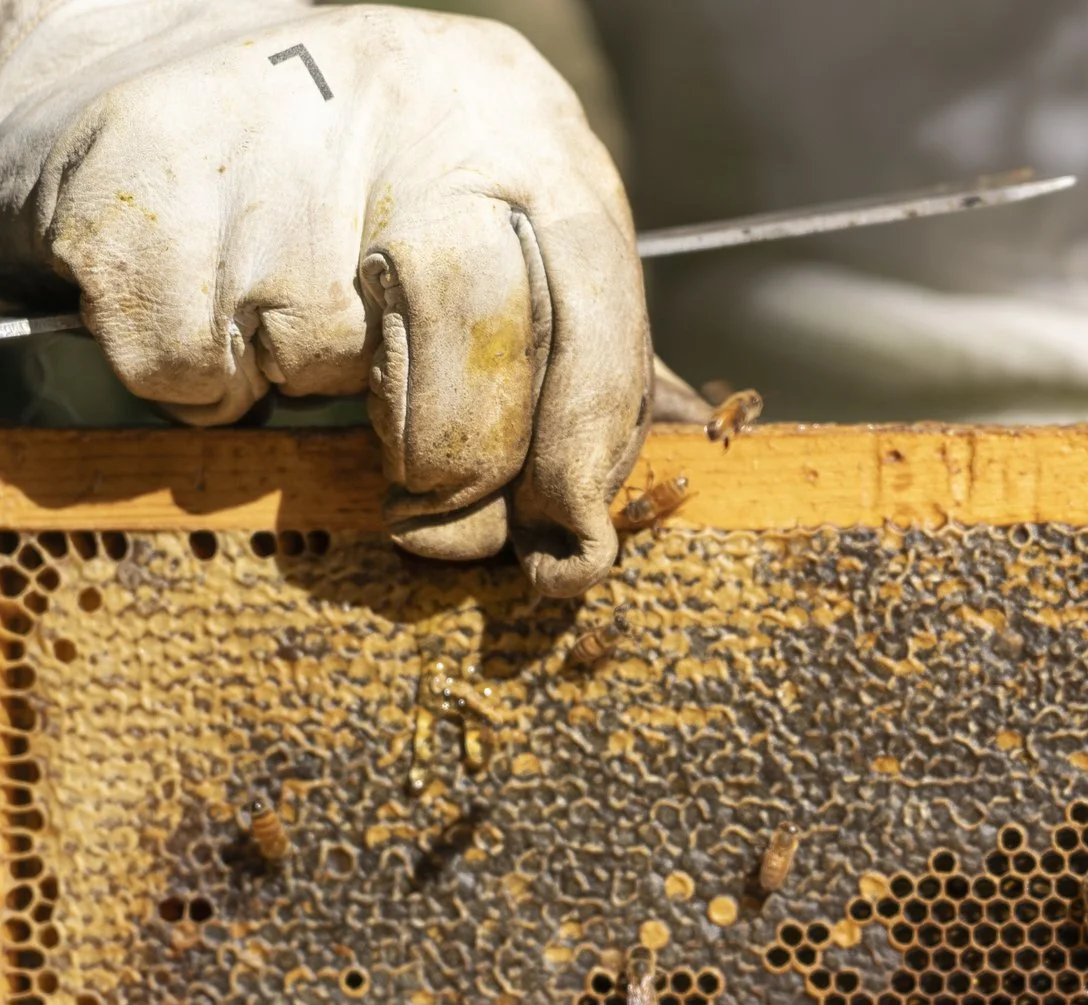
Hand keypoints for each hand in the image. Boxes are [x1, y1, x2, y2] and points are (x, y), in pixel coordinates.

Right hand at [0, 2, 649, 594]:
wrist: (189, 55)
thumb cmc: (393, 178)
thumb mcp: (511, 216)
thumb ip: (579, 347)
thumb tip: (619, 499)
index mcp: (535, 147)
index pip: (597, 321)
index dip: (584, 453)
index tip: (567, 549)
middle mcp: (422, 132)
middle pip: (476, 338)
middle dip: (465, 460)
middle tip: (433, 519)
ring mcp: (279, 159)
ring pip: (320, 365)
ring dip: (308, 395)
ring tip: (293, 323)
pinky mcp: (150, 198)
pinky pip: (196, 372)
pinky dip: (205, 385)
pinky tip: (213, 306)